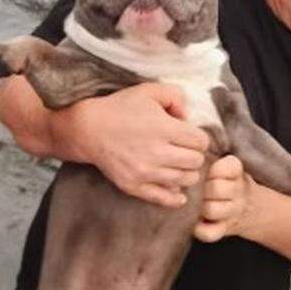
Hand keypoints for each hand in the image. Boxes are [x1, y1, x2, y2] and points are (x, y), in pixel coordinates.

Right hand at [73, 83, 210, 208]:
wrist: (88, 129)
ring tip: (178, 165)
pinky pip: (164, 199)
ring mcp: (146, 172)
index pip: (201, 142)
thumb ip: (175, 97)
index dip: (198, 138)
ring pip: (185, 180)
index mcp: (165, 129)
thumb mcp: (149, 90)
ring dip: (186, 173)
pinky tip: (177, 191)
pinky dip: (175, 197)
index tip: (189, 136)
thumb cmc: (120, 108)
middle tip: (184, 151)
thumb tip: (187, 117)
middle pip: (196, 162)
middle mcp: (158, 152)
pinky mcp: (134, 186)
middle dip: (194, 155)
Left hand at [193, 154, 256, 242]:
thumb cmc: (225, 180)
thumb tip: (184, 148)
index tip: (209, 172)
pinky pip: (210, 234)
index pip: (229, 167)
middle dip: (203, 189)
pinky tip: (197, 222)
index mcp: (237, 173)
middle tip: (195, 189)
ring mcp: (233, 212)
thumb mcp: (224, 164)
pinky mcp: (225, 230)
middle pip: (217, 189)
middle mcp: (239, 192)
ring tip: (195, 204)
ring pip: (212, 210)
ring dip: (200, 208)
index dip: (214, 170)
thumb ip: (208, 155)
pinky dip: (200, 229)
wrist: (252, 208)